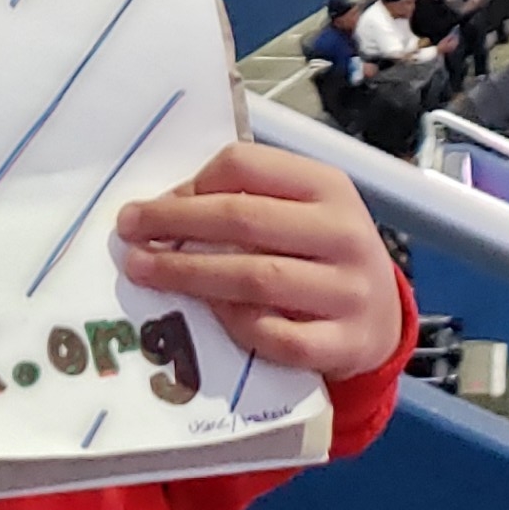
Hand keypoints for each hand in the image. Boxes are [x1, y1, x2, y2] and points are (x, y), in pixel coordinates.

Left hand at [113, 141, 406, 383]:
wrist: (380, 319)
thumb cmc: (319, 254)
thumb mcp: (297, 212)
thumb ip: (242, 200)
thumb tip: (162, 208)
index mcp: (327, 186)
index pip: (246, 166)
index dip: (190, 184)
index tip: (150, 205)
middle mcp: (344, 233)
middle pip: (243, 219)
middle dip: (175, 223)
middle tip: (128, 232)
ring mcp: (350, 291)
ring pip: (256, 277)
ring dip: (189, 273)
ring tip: (145, 271)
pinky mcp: (346, 343)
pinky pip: (277, 336)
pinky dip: (236, 325)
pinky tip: (208, 315)